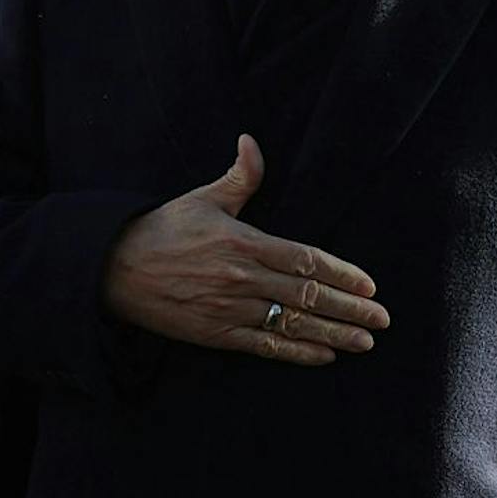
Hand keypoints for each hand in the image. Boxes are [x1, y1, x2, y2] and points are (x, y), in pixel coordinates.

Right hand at [102, 135, 387, 366]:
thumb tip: (251, 142)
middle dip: (350, 308)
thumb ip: (239, 177)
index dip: (341, 273)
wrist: (115, 268)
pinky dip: (297, 352)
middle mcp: (242, 277)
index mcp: (243, 240)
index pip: (305, 258)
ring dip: (334, 334)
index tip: (369, 285)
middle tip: (381, 319)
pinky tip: (323, 355)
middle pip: (308, 294)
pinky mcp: (216, 333)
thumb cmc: (161, 229)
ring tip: (364, 341)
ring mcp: (230, 308)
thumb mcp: (201, 198)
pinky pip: (266, 346)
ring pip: (293, 323)